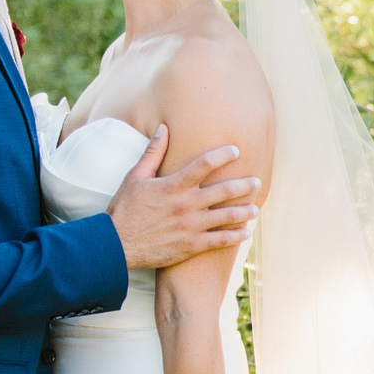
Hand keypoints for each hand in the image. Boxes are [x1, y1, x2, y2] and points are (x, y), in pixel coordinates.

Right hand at [106, 126, 261, 269]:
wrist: (116, 244)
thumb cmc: (125, 209)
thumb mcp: (135, 177)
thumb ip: (153, 153)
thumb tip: (163, 128)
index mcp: (174, 185)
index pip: (204, 164)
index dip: (223, 155)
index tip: (236, 150)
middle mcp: (186, 204)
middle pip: (224, 191)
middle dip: (244, 185)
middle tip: (257, 181)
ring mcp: (190, 226)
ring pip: (226, 217)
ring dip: (245, 212)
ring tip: (256, 209)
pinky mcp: (191, 245)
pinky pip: (219, 241)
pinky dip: (235, 236)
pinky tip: (246, 233)